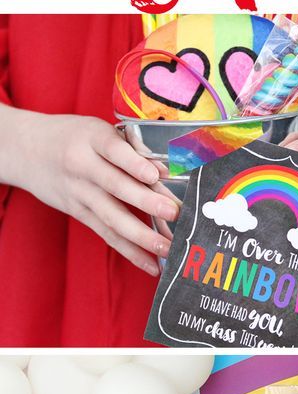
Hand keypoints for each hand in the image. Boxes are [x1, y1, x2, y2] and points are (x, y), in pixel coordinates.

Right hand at [2, 110, 177, 274]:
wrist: (27, 150)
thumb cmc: (74, 136)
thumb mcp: (98, 130)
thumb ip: (130, 147)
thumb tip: (165, 168)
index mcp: (91, 138)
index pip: (113, 149)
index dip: (134, 163)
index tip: (155, 175)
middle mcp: (82, 166)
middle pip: (115, 186)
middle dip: (146, 202)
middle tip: (174, 213)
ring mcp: (79, 193)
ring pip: (111, 217)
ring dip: (142, 236)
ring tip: (168, 247)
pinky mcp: (78, 213)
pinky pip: (106, 234)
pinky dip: (130, 251)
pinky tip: (151, 263)